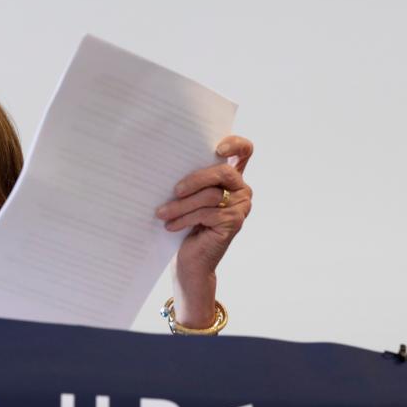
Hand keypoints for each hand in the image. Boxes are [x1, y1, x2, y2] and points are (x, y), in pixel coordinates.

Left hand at [155, 135, 253, 327]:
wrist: (192, 262)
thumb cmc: (187, 226)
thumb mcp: (189, 198)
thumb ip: (193, 180)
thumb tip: (173, 160)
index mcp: (233, 179)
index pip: (245, 151)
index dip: (235, 144)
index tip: (217, 148)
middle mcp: (242, 191)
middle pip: (222, 172)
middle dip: (195, 179)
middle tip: (174, 190)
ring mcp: (241, 207)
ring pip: (209, 196)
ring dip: (181, 205)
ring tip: (161, 213)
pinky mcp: (234, 223)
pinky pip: (206, 213)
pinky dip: (184, 218)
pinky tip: (170, 225)